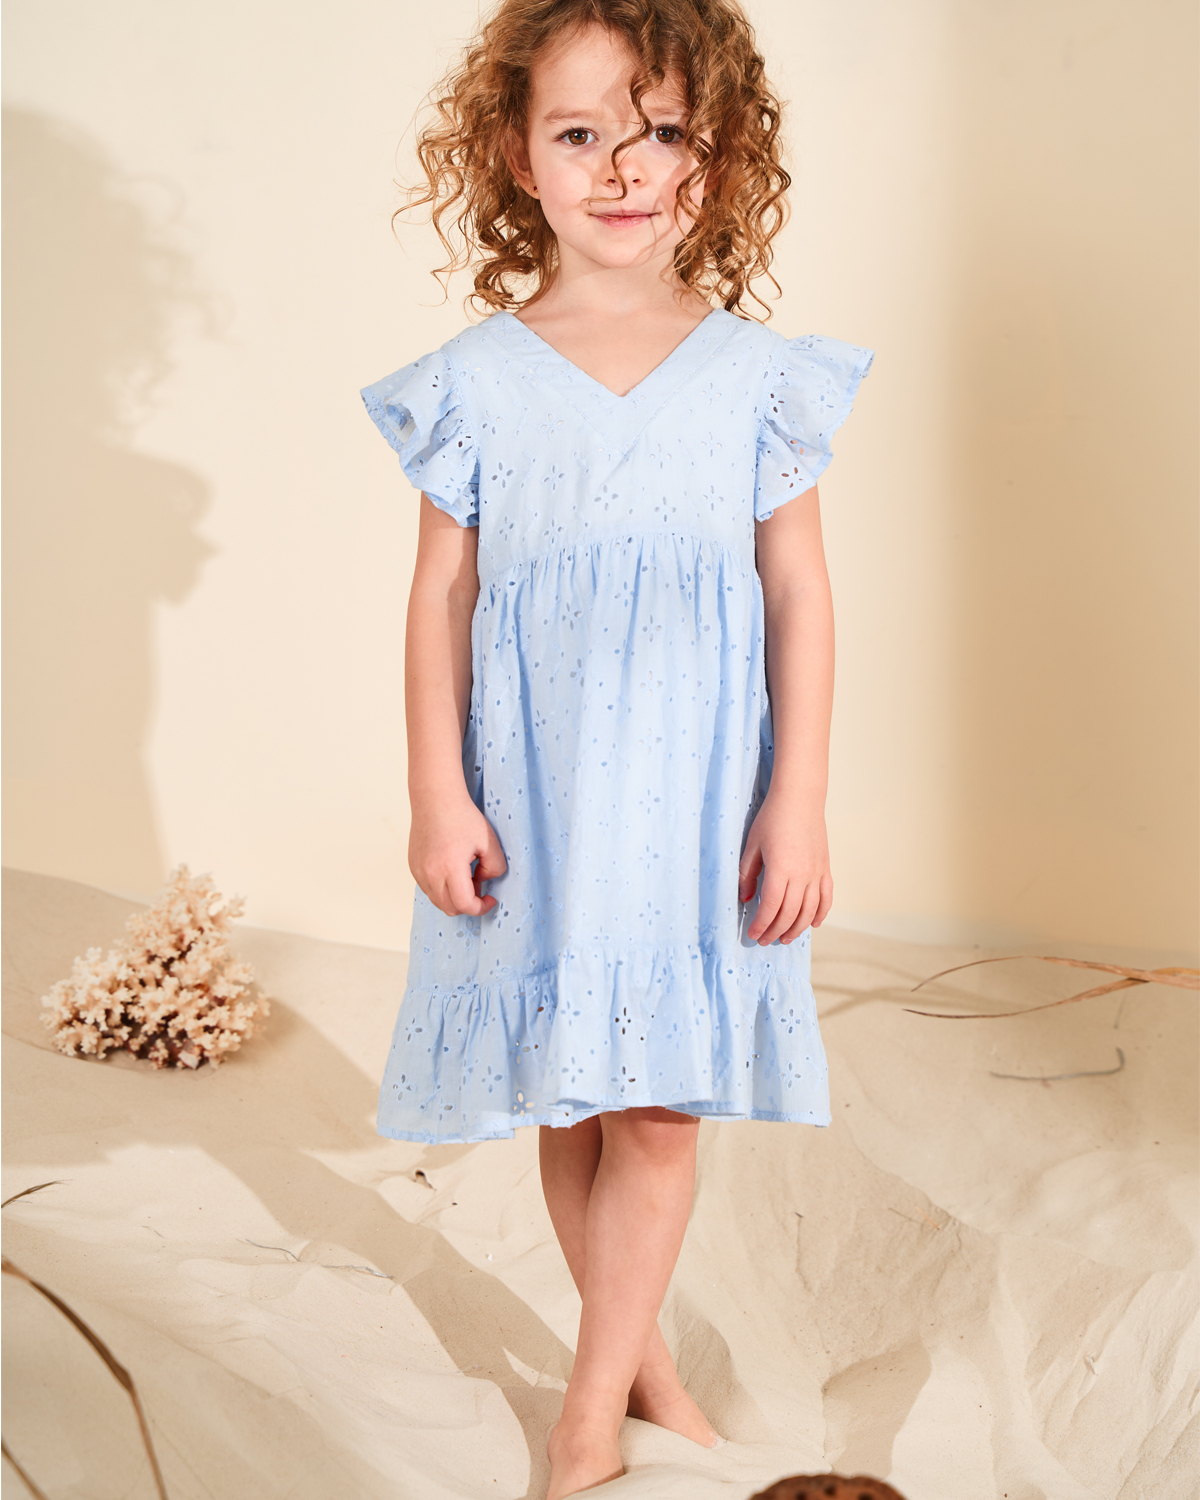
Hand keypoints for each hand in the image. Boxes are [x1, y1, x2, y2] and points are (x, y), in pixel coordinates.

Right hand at [409, 793, 507, 916]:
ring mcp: (418, 871)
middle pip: (450, 908)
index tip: (490, 899)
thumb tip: (484, 880)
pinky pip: (428, 888)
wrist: (436, 798)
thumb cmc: (462, 816)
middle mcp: (430, 873)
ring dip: (454, 897)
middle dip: (468, 903)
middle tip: (479, 883)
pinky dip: (442, 888)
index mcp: (450, 868)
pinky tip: (451, 869)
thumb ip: (495, 867)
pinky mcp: (413, 866)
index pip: (464, 905)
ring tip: (465, 874)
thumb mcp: (489, 841)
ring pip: (437, 900)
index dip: (481, 907)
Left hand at [738, 793, 832, 943]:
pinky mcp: (825, 868)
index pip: (771, 907)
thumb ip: (747, 874)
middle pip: (790, 914)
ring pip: (810, 911)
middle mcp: (802, 875)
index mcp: (780, 869)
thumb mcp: (752, 845)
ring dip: (797, 928)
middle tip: (765, 940)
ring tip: (785, 938)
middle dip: (776, 931)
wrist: (800, 798)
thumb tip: (746, 899)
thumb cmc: (773, 818)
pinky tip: (813, 924)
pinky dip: (821, 913)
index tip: (753, 934)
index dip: (761, 924)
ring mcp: (817, 872)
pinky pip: (826, 897)